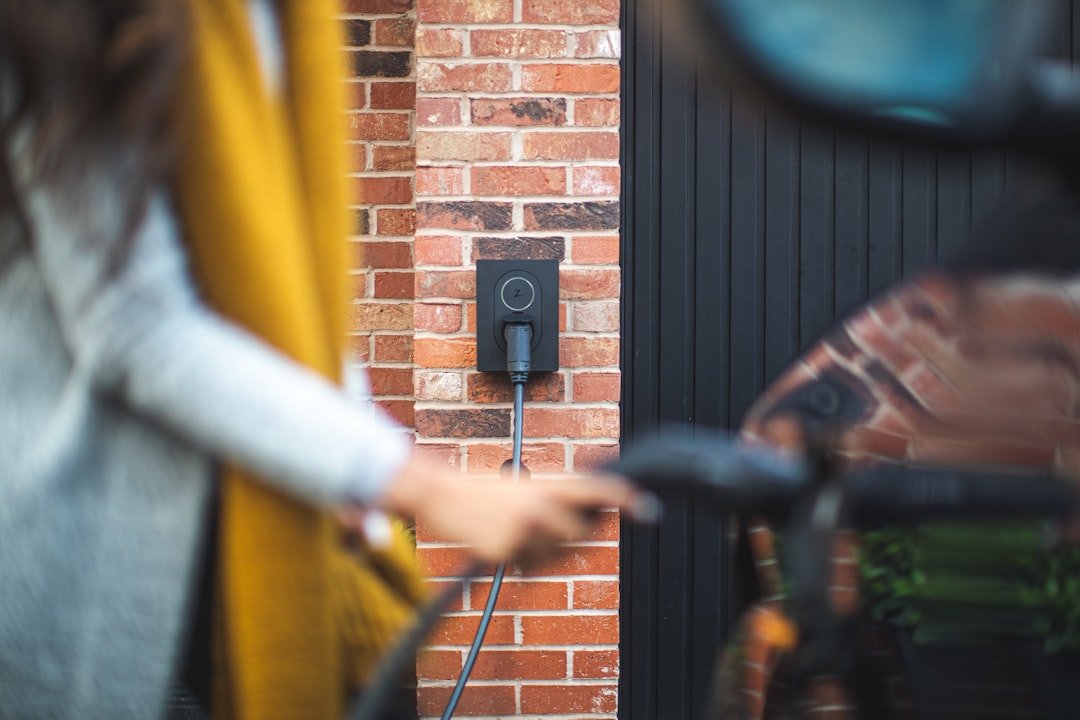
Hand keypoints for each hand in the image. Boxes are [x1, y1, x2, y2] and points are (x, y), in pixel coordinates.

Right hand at [368, 459, 658, 563]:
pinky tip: (501, 543)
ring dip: (540, 553)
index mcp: (549, 485)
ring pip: (554, 557)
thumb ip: (559, 502)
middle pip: (581, 536)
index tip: (649, 509)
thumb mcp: (526, 489)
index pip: (597, 488)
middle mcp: (541, 505)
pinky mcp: (506, 550)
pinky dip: (519, 562)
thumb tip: (592, 523)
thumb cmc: (487, 492)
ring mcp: (524, 528)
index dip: (626, 498)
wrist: (443, 495)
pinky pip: (528, 568)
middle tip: (540, 527)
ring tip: (514, 531)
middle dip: (569, 539)